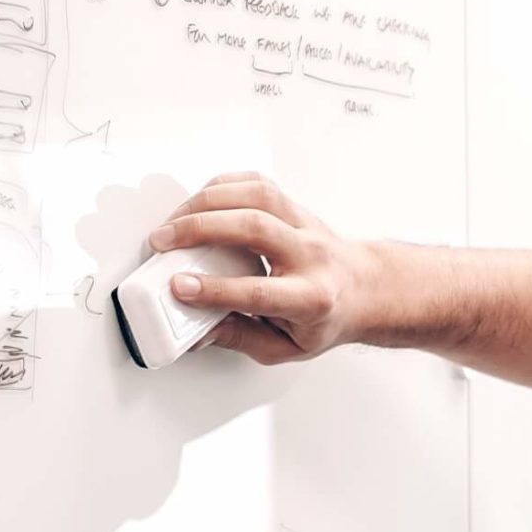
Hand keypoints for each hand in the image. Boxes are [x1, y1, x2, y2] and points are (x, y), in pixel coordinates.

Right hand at [149, 172, 382, 363]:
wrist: (367, 290)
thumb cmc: (326, 318)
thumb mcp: (285, 346)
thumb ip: (239, 339)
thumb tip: (197, 331)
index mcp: (311, 298)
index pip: (257, 291)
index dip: (214, 289)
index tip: (179, 287)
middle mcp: (311, 256)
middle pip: (254, 229)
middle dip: (201, 230)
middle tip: (163, 243)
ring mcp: (306, 226)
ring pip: (258, 197)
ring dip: (208, 202)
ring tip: (174, 220)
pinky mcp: (296, 208)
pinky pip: (260, 184)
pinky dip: (226, 185)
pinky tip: (202, 199)